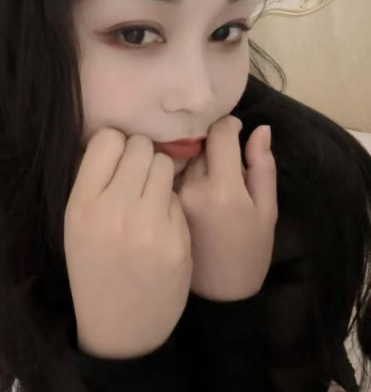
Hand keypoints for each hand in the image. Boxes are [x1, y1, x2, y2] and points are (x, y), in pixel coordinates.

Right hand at [64, 128, 192, 358]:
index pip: (107, 140)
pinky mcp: (177, 240)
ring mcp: (149, 226)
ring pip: (165, 164)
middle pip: (140, 146)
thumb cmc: (95, 268)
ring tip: (150, 196)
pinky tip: (162, 223)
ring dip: (159, 174)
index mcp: (82, 205)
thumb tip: (116, 138)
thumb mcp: (76, 226)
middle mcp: (114, 210)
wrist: (120, 329)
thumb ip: (93, 182)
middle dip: (141, 156)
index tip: (117, 158)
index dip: (115, 145)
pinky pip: (178, 196)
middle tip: (137, 176)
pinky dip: (171, 203)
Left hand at [175, 115, 277, 300]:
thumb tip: (260, 129)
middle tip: (221, 160)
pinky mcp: (153, 207)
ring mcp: (168, 198)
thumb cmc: (249, 252)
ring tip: (204, 176)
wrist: (219, 295)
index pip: (218, 134)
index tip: (233, 130)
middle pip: (197, 143)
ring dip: (191, 157)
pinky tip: (186, 189)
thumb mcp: (266, 211)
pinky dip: (174, 173)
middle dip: (210, 144)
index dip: (228, 125)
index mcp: (223, 190)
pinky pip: (164, 176)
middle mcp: (190, 189)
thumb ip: (262, 167)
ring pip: (178, 157)